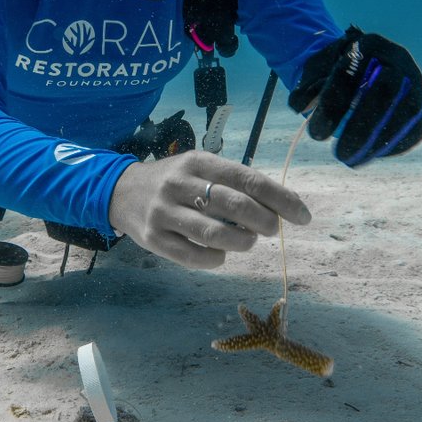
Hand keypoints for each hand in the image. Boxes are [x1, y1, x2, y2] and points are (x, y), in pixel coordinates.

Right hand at [108, 151, 310, 268]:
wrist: (119, 191)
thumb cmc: (173, 181)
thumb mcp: (199, 168)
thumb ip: (233, 183)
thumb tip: (280, 205)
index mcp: (198, 162)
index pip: (248, 179)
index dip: (281, 199)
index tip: (302, 216)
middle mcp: (179, 185)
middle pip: (235, 206)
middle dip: (265, 221)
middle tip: (273, 229)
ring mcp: (164, 213)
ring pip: (215, 234)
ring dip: (243, 241)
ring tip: (248, 240)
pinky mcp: (154, 239)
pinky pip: (194, 256)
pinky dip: (217, 258)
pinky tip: (221, 253)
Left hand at [289, 25, 421, 165]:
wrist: (362, 70)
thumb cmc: (334, 73)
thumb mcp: (315, 73)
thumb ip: (305, 88)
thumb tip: (301, 106)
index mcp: (368, 44)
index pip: (352, 72)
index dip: (334, 104)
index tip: (317, 133)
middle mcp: (398, 59)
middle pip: (386, 91)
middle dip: (362, 127)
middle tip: (340, 154)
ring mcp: (415, 82)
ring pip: (407, 112)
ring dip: (379, 142)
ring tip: (352, 160)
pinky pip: (417, 127)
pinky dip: (395, 145)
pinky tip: (371, 155)